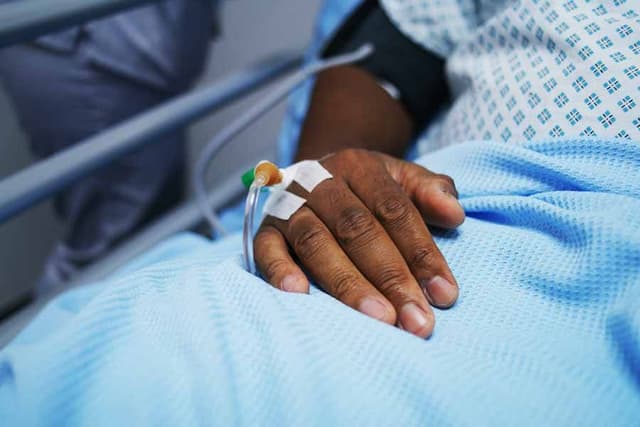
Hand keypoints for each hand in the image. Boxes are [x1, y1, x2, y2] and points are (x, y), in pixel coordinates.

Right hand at [254, 149, 464, 336]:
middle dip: (391, 277)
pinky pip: (267, 249)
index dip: (421, 252)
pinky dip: (280, 270)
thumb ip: (430, 191)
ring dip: (348, 284)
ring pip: (317, 242)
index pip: (394, 210)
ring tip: (378, 319)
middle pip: (358, 229)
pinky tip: (300, 295)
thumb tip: (455, 214)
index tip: (444, 294)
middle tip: (416, 321)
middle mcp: (321, 181)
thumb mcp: (401, 178)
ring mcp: (289, 205)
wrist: (317, 175)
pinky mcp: (264, 228)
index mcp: (360, 166)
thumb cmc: (367, 189)